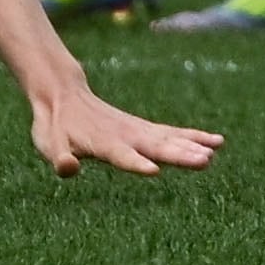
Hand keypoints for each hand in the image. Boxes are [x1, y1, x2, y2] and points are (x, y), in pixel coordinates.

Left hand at [29, 79, 222, 179]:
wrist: (63, 94)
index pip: (119, 155)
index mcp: (100, 142)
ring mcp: (136, 129)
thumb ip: (58, 156)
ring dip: (191, 146)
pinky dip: (194, 136)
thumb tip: (66, 169)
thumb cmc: (54, 127)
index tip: (154, 169)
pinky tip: (217, 141)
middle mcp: (123, 134)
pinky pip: (172, 133)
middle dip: (177, 154)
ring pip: (167, 138)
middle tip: (203, 161)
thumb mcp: (46, 143)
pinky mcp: (144, 128)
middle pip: (153, 146)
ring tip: (214, 152)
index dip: (135, 162)